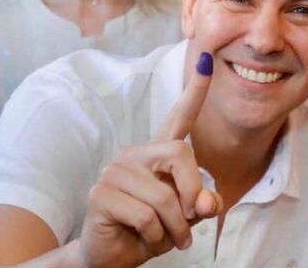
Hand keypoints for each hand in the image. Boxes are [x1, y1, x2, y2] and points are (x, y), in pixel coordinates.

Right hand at [79, 52, 221, 267]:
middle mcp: (134, 155)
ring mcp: (114, 171)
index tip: (207, 59)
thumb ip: (201, 204)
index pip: (179, 117)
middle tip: (189, 223)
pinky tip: (144, 238)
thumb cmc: (150, 232)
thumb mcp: (184, 219)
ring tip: (167, 238)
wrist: (111, 256)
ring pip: (165, 196)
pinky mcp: (101, 193)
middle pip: (181, 154)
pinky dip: (156, 236)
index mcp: (156, 154)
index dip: (196, 91)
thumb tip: (206, 201)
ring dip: (175, 228)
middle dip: (193, 194)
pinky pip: (146, 215)